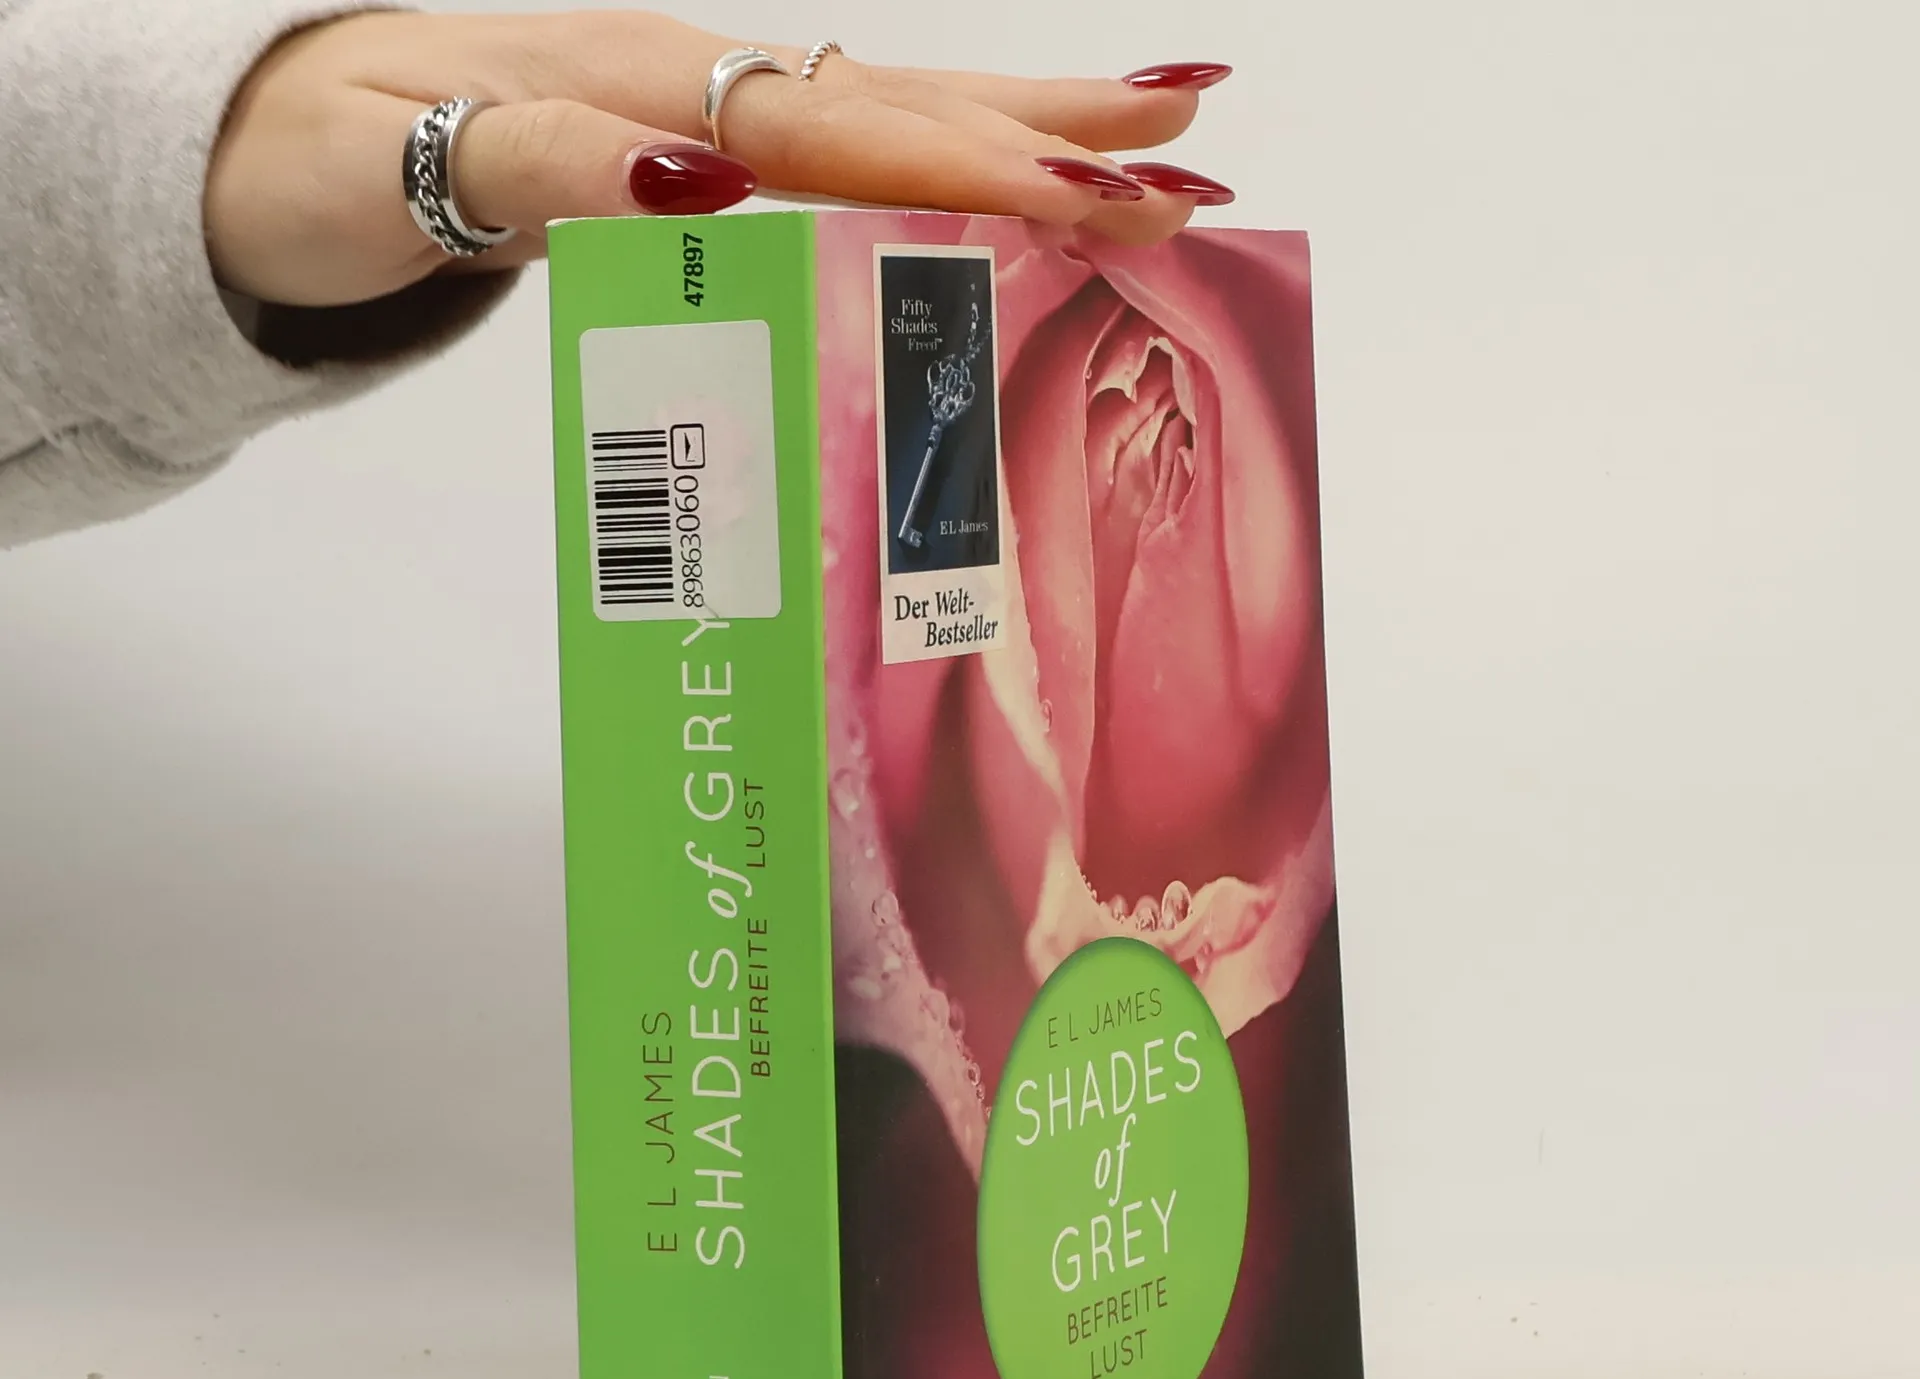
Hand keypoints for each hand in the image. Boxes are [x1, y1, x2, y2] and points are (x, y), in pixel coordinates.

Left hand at [206, 11, 1237, 306]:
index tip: (1101, 195)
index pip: (848, 133)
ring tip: (1165, 137)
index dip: (978, 166)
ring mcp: (712, 104)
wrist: (289, 135)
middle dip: (1055, 137)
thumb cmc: (345, 161)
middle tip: (1194, 165)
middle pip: (907, 102)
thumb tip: (700, 173)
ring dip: (1035, 126)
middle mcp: (703, 85)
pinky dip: (951, 148)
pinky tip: (1017, 167)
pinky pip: (854, 142)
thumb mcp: (426, 164)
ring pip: (899, 107)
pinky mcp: (711, 138)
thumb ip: (556, 165)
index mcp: (651, 95)